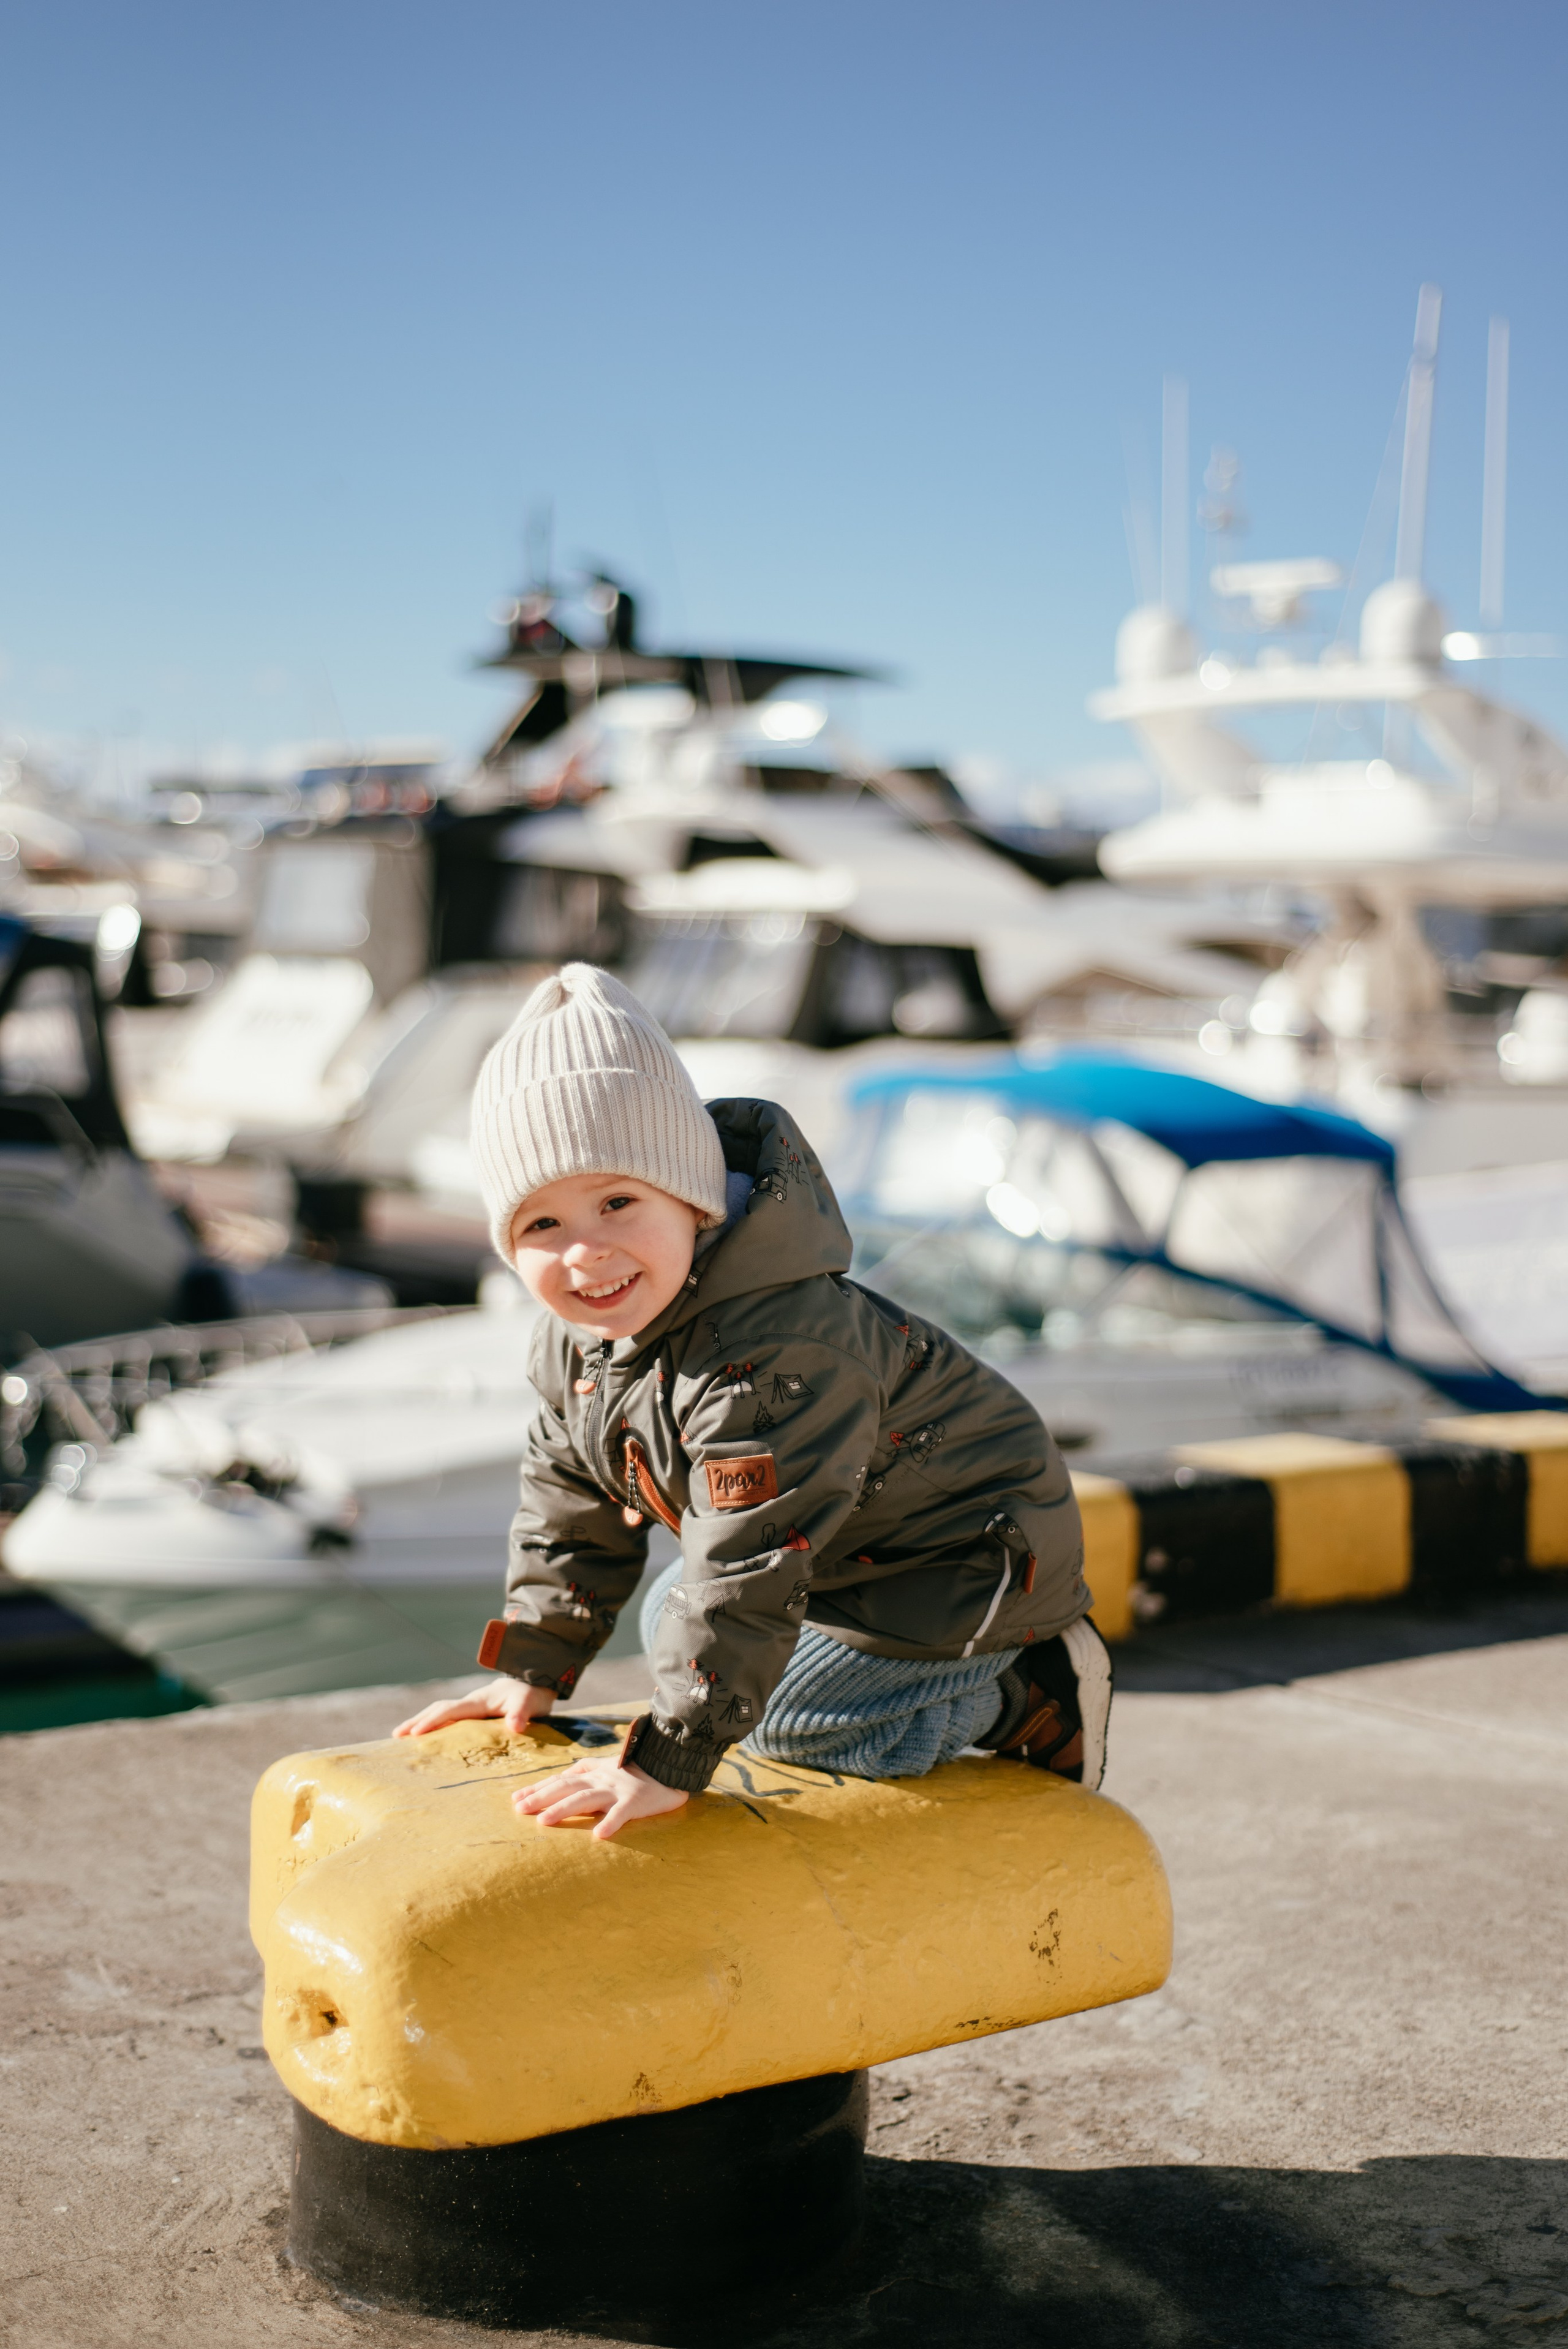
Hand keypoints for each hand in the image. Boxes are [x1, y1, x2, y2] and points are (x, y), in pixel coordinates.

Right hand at [393, 1677, 554, 1737]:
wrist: (534, 1683)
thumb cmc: (530, 1694)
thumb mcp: (530, 1702)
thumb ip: (522, 1713)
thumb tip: (515, 1726)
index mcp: (478, 1701)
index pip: (450, 1711)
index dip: (433, 1722)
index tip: (415, 1734)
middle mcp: (470, 1703)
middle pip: (438, 1709)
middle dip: (417, 1721)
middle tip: (396, 1736)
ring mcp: (470, 1707)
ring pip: (440, 1712)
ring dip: (420, 1722)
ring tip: (400, 1736)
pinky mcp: (473, 1713)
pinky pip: (448, 1718)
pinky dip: (433, 1725)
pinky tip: (426, 1737)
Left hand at [513, 1754, 687, 1839]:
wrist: (670, 1766)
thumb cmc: (636, 1770)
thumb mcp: (606, 1767)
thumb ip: (584, 1772)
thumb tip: (559, 1779)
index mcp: (593, 1773)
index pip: (561, 1780)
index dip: (538, 1789)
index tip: (516, 1799)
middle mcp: (601, 1779)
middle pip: (567, 1787)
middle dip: (542, 1797)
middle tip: (520, 1809)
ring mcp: (617, 1790)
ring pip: (586, 1798)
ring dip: (564, 1809)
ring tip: (544, 1821)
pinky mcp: (635, 1801)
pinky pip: (621, 1813)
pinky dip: (610, 1823)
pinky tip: (599, 1836)